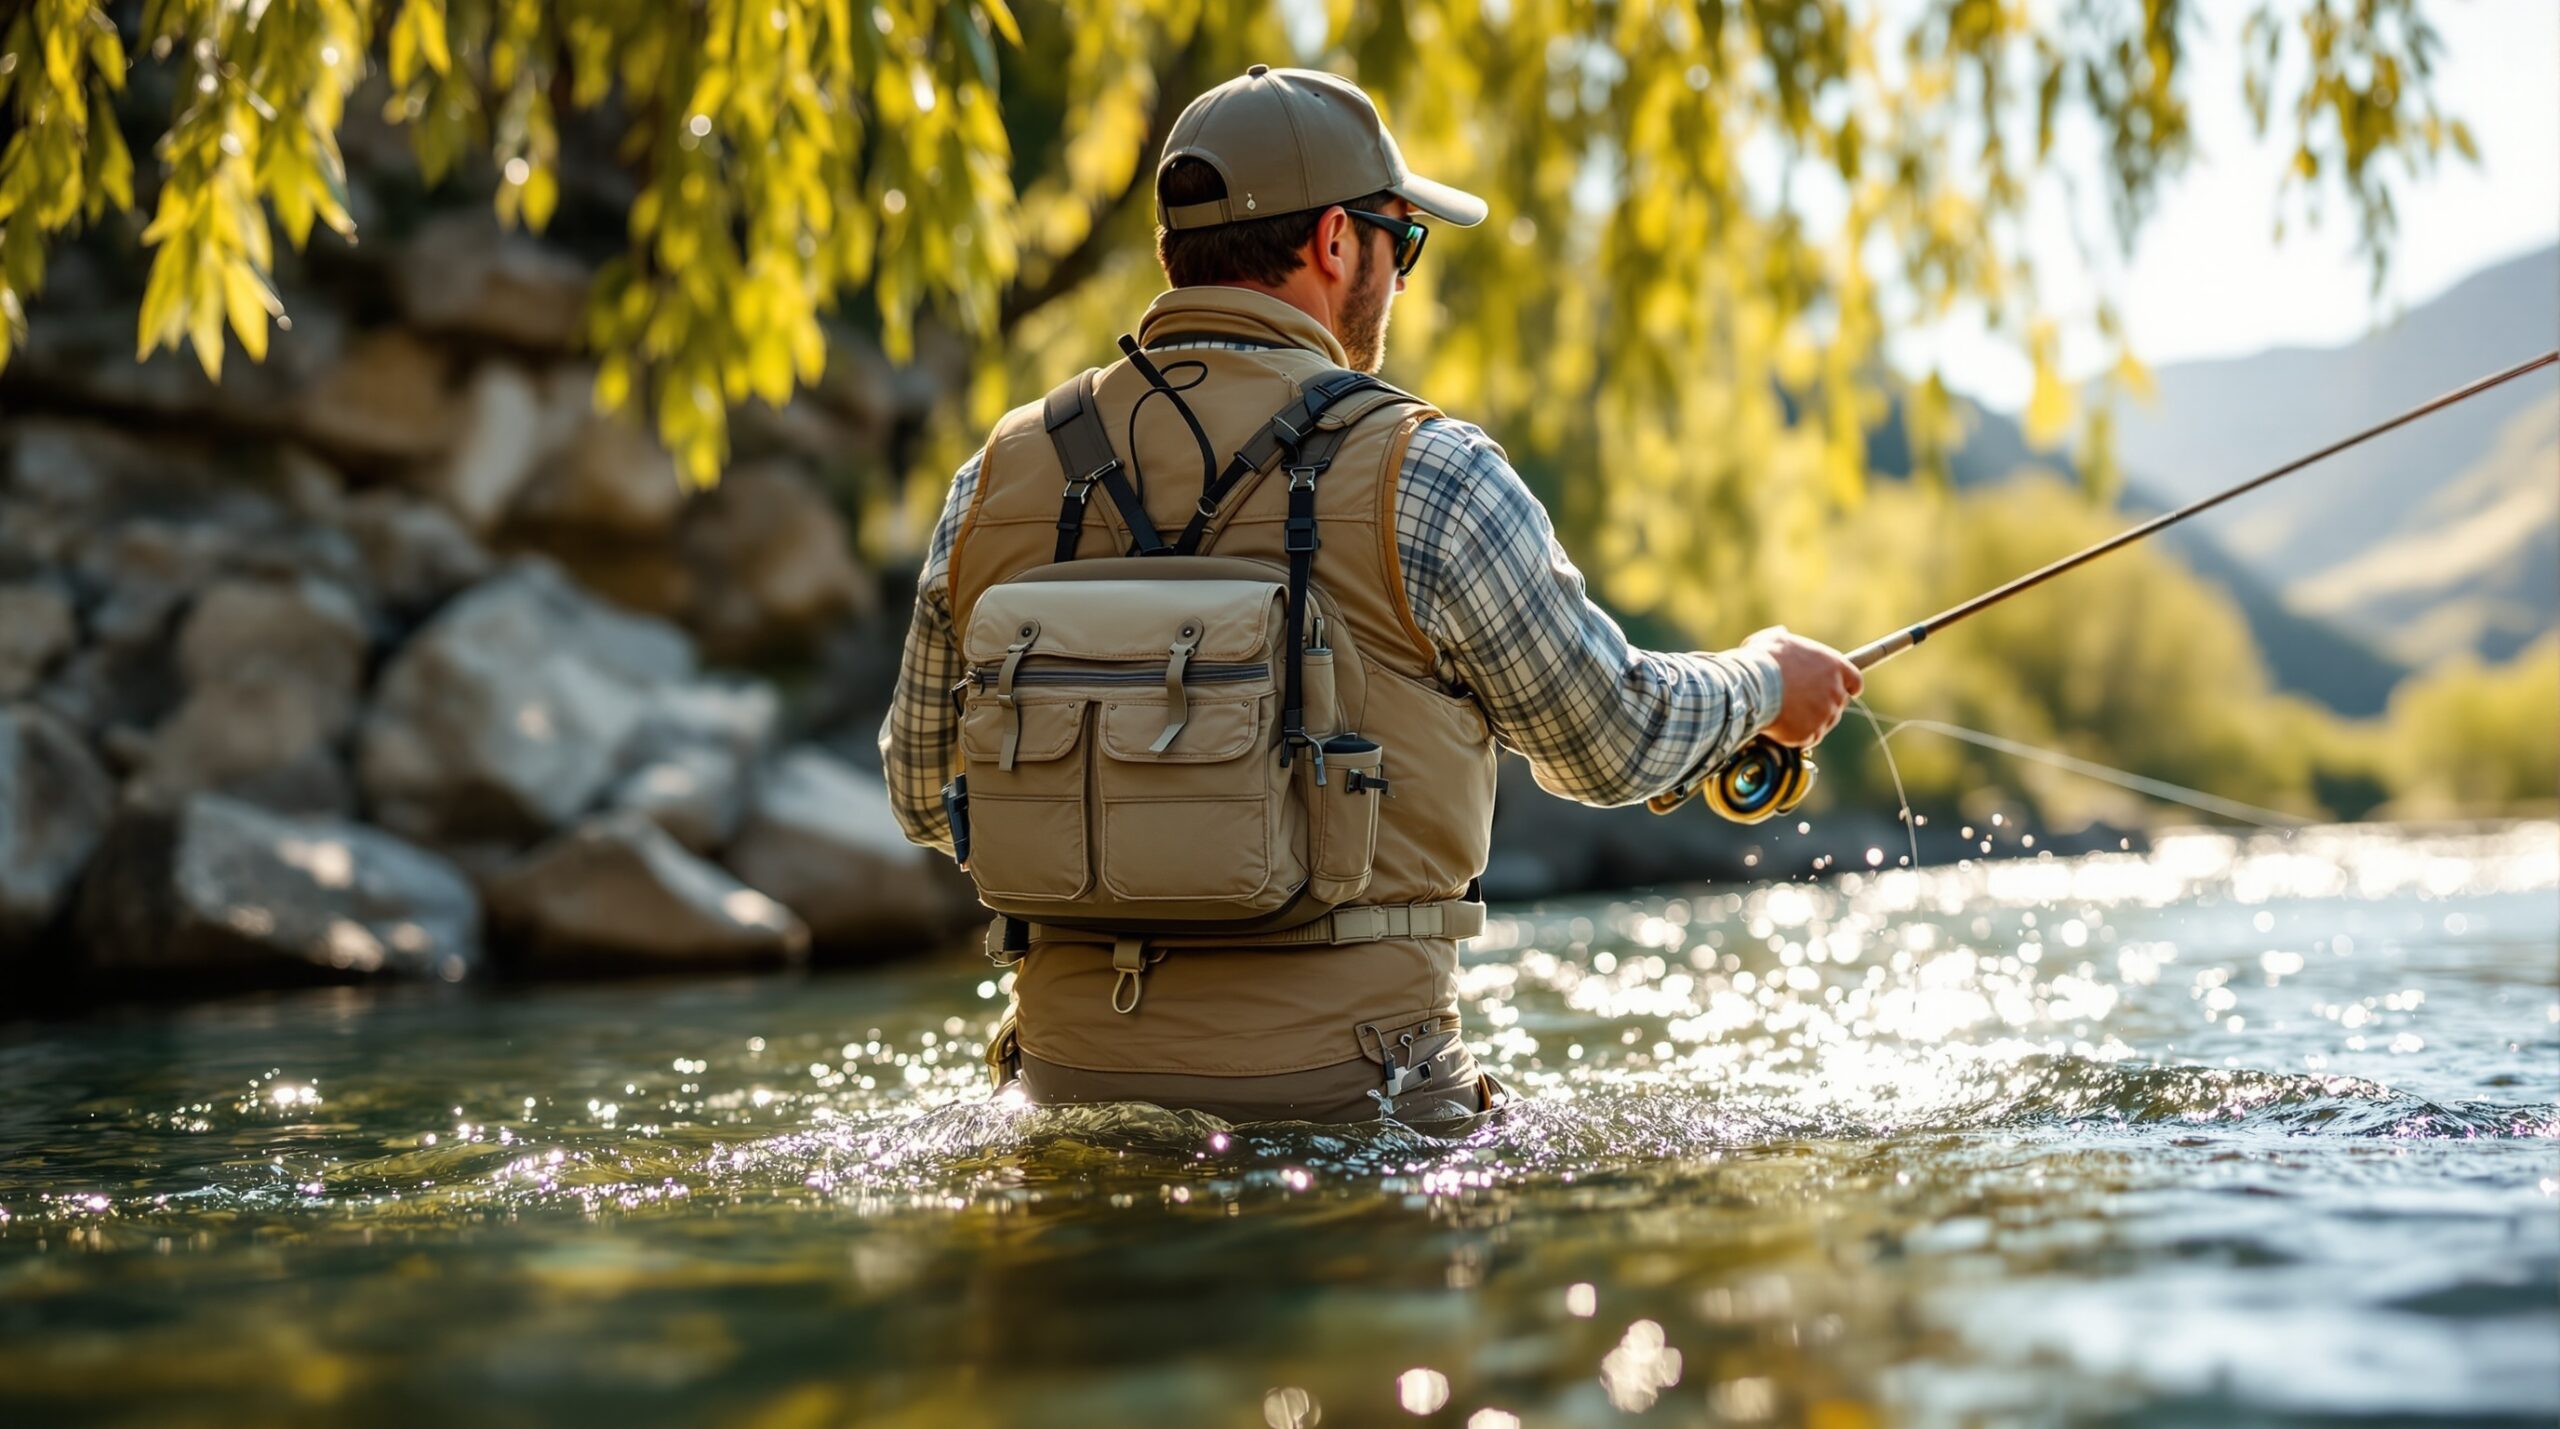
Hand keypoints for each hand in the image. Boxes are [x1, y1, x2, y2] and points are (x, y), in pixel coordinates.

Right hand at [1745, 626, 1861, 747]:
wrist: (1752, 687)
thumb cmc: (1762, 660)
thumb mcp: (1774, 639)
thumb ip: (1784, 638)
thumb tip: (1781, 634)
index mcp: (1834, 665)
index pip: (1855, 681)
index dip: (1849, 687)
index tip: (1845, 691)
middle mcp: (1835, 691)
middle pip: (1839, 704)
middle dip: (1824, 704)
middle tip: (1803, 703)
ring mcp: (1824, 714)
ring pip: (1824, 723)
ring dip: (1811, 721)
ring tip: (1788, 714)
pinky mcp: (1810, 733)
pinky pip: (1809, 738)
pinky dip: (1798, 735)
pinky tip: (1782, 726)